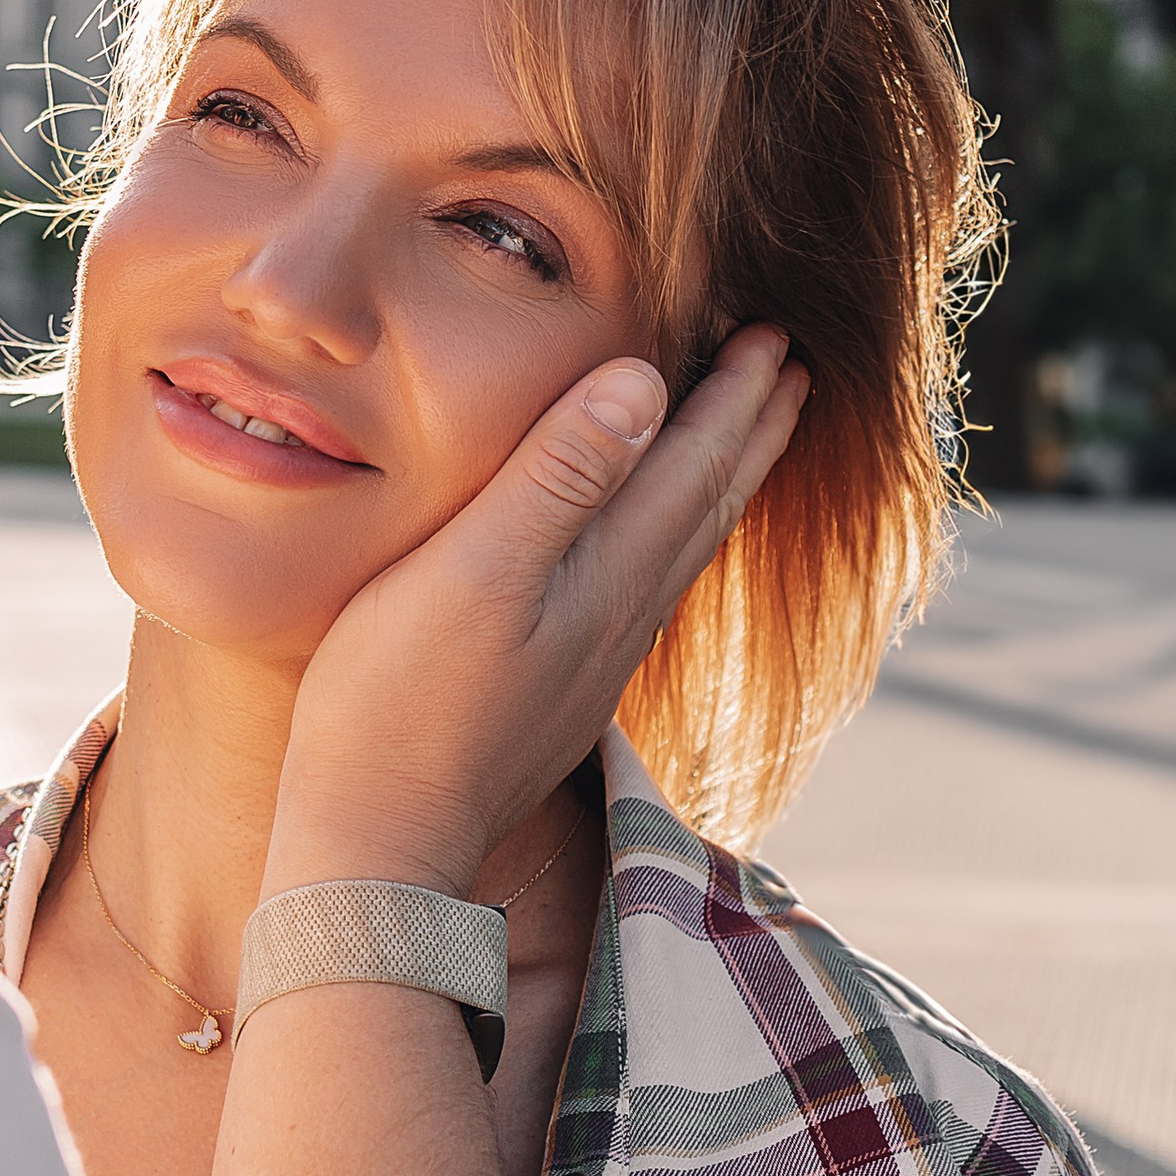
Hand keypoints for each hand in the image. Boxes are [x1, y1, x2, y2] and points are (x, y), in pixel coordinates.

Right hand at [269, 325, 807, 896]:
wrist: (380, 841)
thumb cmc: (402, 699)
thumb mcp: (474, 570)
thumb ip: (558, 477)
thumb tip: (646, 384)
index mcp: (608, 574)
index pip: (692, 464)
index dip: (735, 395)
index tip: (776, 334)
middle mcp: (621, 616)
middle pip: (707, 506)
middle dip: (751, 433)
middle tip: (795, 371)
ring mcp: (594, 660)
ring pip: (683, 552)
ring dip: (720, 487)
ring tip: (745, 445)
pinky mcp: (559, 690)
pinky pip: (645, 588)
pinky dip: (671, 542)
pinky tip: (649, 552)